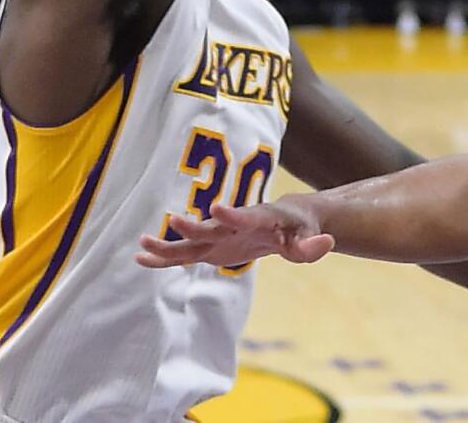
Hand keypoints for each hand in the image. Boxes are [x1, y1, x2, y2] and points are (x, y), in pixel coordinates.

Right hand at [136, 198, 334, 268]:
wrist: (286, 219)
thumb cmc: (299, 228)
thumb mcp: (309, 238)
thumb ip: (313, 245)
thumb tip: (327, 244)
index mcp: (257, 219)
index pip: (244, 216)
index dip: (232, 213)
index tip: (216, 208)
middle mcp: (232, 225)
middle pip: (209, 227)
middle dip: (192, 225)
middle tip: (172, 220)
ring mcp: (219, 236)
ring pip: (190, 242)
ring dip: (168, 244)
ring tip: (140, 246)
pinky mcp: (212, 248)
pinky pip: (185, 254)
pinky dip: (165, 257)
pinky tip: (141, 259)